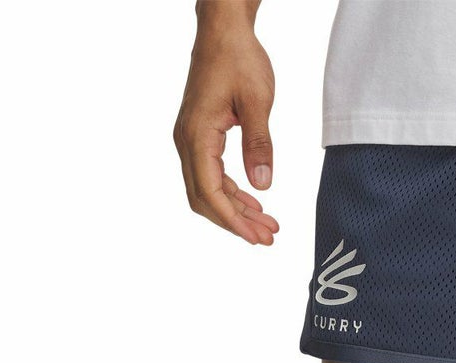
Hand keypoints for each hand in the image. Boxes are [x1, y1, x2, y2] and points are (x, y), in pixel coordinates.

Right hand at [174, 19, 278, 244]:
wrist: (223, 31)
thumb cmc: (238, 58)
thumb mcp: (257, 101)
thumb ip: (259, 144)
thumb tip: (262, 185)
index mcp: (197, 134)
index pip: (209, 191)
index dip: (232, 220)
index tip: (255, 237)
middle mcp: (187, 140)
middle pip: (204, 198)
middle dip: (235, 222)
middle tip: (267, 238)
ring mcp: (190, 138)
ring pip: (208, 189)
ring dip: (236, 210)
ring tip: (268, 225)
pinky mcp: (200, 135)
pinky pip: (212, 174)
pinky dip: (232, 192)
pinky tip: (255, 203)